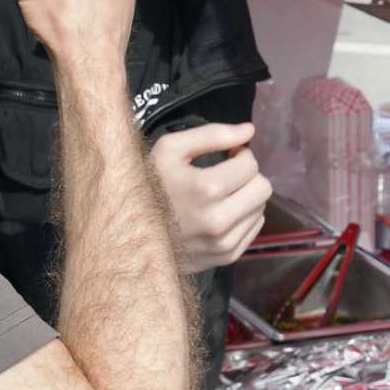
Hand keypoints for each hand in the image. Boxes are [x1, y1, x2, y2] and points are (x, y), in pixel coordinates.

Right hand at [149, 121, 274, 273]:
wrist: (127, 234)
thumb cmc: (148, 186)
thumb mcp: (169, 149)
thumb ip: (212, 134)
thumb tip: (250, 131)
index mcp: (206, 189)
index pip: (250, 165)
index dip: (239, 155)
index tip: (225, 156)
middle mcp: (218, 221)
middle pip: (263, 188)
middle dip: (248, 176)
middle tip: (226, 175)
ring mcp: (222, 243)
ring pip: (261, 209)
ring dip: (246, 197)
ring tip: (220, 195)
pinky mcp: (224, 258)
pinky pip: (253, 229)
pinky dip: (243, 217)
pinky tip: (220, 212)